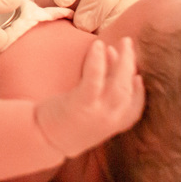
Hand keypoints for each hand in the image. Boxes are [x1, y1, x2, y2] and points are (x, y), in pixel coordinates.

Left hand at [31, 0, 160, 31]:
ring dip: (119, 15)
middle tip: (83, 25)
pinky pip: (151, 10)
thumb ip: (49, 2)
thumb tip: (51, 12)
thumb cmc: (60, 13)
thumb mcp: (50, 3)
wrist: (84, 29)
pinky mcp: (153, 2)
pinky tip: (121, 41)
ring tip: (102, 37)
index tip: (62, 0)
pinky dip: (136, 26)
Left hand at [33, 37, 143, 157]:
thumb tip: (111, 59)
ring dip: (123, 60)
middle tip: (128, 44)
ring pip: (119, 84)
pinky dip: (98, 61)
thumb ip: (102, 93)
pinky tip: (98, 46)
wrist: (41, 139)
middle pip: (128, 89)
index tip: (137, 75)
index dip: (139, 90)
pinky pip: (94, 79)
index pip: (135, 107)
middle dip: (131, 64)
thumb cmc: (64, 123)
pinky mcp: (82, 105)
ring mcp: (98, 113)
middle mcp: (110, 121)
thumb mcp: (89, 112)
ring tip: (123, 41)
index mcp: (114, 125)